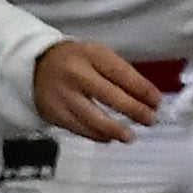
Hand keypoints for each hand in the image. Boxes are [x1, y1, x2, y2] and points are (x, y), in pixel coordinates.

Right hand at [27, 39, 162, 143]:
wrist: (35, 67)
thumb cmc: (74, 60)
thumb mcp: (96, 55)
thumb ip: (117, 72)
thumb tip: (144, 96)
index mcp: (91, 55)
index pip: (122, 74)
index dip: (142, 89)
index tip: (156, 101)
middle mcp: (77, 75)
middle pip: (111, 97)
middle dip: (134, 111)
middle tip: (150, 120)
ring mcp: (64, 96)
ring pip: (94, 118)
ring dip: (116, 130)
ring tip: (130, 136)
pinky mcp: (55, 114)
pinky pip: (79, 128)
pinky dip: (97, 135)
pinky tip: (109, 137)